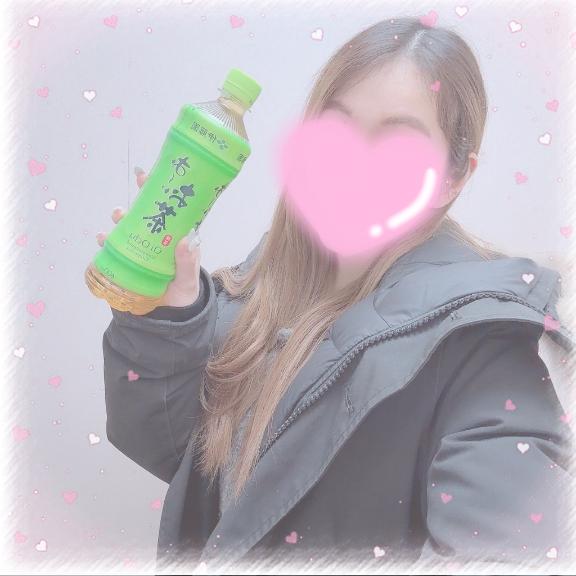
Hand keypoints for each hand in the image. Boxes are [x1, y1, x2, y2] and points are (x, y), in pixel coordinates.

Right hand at [96, 168, 201, 307]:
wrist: (171, 316)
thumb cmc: (185, 292)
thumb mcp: (189, 278)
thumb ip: (188, 262)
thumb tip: (184, 240)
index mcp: (173, 238)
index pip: (166, 210)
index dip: (155, 191)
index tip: (144, 177)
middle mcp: (156, 240)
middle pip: (141, 217)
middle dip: (131, 207)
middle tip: (123, 209)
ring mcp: (141, 251)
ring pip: (126, 229)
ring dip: (119, 222)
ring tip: (115, 220)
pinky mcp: (128, 264)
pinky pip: (115, 250)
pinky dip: (106, 244)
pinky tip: (102, 241)